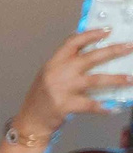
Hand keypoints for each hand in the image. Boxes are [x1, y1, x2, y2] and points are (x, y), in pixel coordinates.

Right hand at [17, 27, 132, 139]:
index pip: (73, 42)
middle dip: (113, 51)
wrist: (29, 122)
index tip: (108, 30)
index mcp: (53, 63)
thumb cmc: (40, 99)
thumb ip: (65, 65)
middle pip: (90, 57)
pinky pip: (90, 105)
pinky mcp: (65, 105)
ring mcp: (62, 89)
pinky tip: (113, 108)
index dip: (91, 34)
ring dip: (116, 79)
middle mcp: (58, 73)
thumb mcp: (48, 76)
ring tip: (131, 79)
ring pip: (95, 80)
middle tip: (129, 46)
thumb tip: (89, 53)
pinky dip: (103, 107)